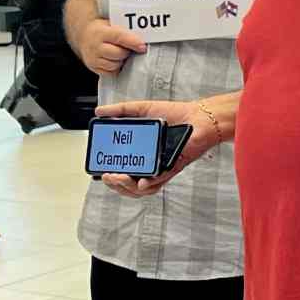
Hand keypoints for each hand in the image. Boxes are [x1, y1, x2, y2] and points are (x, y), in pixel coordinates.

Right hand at [75, 19, 145, 74]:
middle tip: (131, 48)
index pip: (119, 37)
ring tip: (120, 53)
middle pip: (118, 53)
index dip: (133, 42)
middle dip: (128, 51)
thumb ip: (125, 30)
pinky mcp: (93, 68)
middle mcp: (95, 46)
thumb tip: (143, 38)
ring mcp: (93, 58)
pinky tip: (115, 60)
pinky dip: (116, 67)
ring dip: (122, 60)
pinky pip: (110, 72)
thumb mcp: (112, 24)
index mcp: (100, 32)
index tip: (143, 46)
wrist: (84, 35)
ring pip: (115, 64)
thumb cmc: (103, 29)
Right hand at [95, 99, 220, 197]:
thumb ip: (121, 111)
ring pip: (143, 189)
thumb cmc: (176, 114)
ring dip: (127, 187)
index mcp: (141, 154)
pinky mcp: (174, 167)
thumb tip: (100, 112)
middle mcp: (150, 163)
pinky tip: (141, 181)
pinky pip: (160, 181)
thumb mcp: (143, 109)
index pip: (121, 171)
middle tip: (108, 175)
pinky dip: (149, 183)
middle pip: (129, 185)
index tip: (100, 169)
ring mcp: (161, 167)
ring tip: (119, 177)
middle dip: (115, 184)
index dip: (110, 175)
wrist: (199, 116)